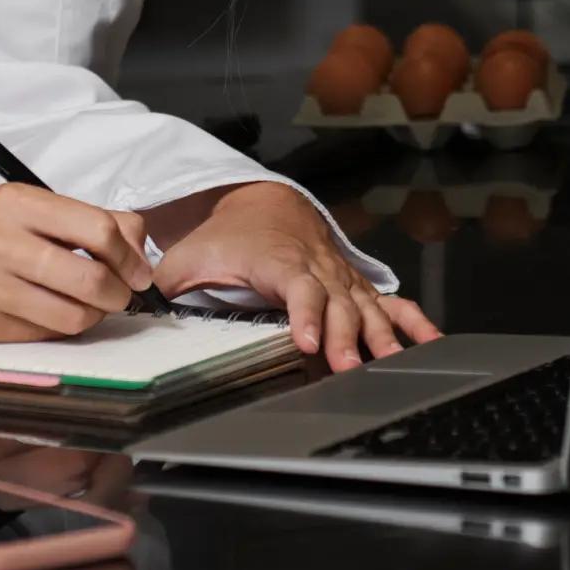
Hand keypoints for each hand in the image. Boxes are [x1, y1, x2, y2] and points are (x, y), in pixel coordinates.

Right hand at [0, 182, 155, 342]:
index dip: (130, 256)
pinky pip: (43, 334)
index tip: (140, 270)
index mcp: (15, 202)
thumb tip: (139, 242)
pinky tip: (55, 314)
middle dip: (119, 293)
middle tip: (122, 294)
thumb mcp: (20, 207)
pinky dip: (61, 328)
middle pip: (89, 278)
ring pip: (71, 315)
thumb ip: (83, 218)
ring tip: (90, 306)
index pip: (96, 230)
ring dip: (94, 316)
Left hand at [151, 181, 443, 371]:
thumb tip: (137, 302)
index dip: (305, 313)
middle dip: (346, 336)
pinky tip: (432, 344)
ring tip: (396, 364)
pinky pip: (388, 302)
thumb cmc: (223, 236)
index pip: (297, 287)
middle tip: (349, 367)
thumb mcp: (187, 256)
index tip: (306, 340)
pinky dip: (412, 320)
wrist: (260, 202)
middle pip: (338, 303)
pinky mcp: (354, 287)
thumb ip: (165, 281)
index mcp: (278, 262)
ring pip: (366, 306)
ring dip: (381, 336)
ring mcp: (340, 279)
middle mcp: (317, 270)